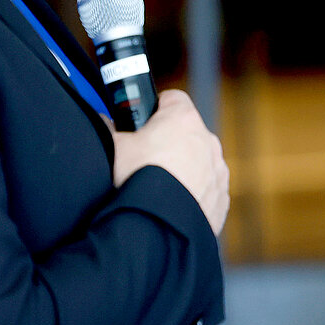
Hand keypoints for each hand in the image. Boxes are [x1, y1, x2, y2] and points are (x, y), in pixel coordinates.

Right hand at [111, 89, 229, 235]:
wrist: (156, 226)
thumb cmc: (136, 181)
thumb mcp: (113, 147)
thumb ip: (109, 127)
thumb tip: (103, 121)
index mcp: (184, 120)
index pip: (172, 98)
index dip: (155, 107)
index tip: (143, 120)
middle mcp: (208, 141)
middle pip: (187, 132)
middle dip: (169, 141)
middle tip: (145, 159)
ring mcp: (218, 170)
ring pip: (200, 161)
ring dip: (184, 168)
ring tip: (157, 186)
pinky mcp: (220, 197)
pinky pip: (207, 188)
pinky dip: (193, 193)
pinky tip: (171, 204)